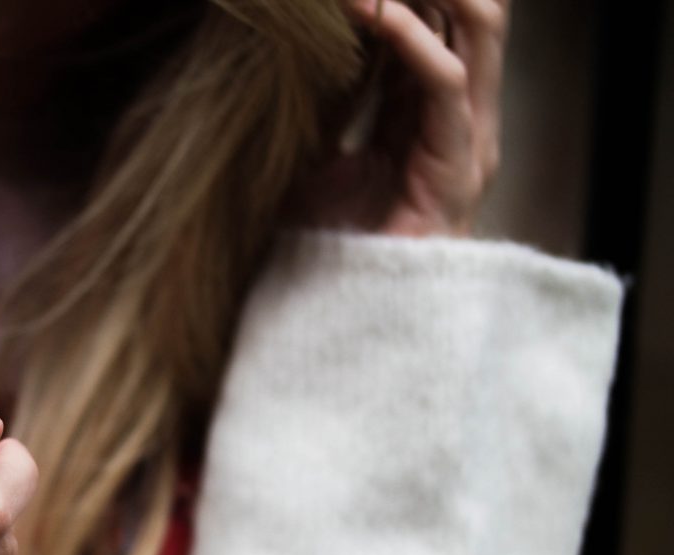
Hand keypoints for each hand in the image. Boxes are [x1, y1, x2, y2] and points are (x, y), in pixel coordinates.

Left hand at [286, 0, 508, 237]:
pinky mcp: (461, 158)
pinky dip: (411, 36)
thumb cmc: (332, 241)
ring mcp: (470, 133)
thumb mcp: (321, 158)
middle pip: (474, 14)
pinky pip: (447, 79)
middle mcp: (462, 112)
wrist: (351, 301)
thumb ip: (328, 110)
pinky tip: (372, 9)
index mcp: (431, 110)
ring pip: (479, 29)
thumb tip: (299, 63)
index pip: (441, 21)